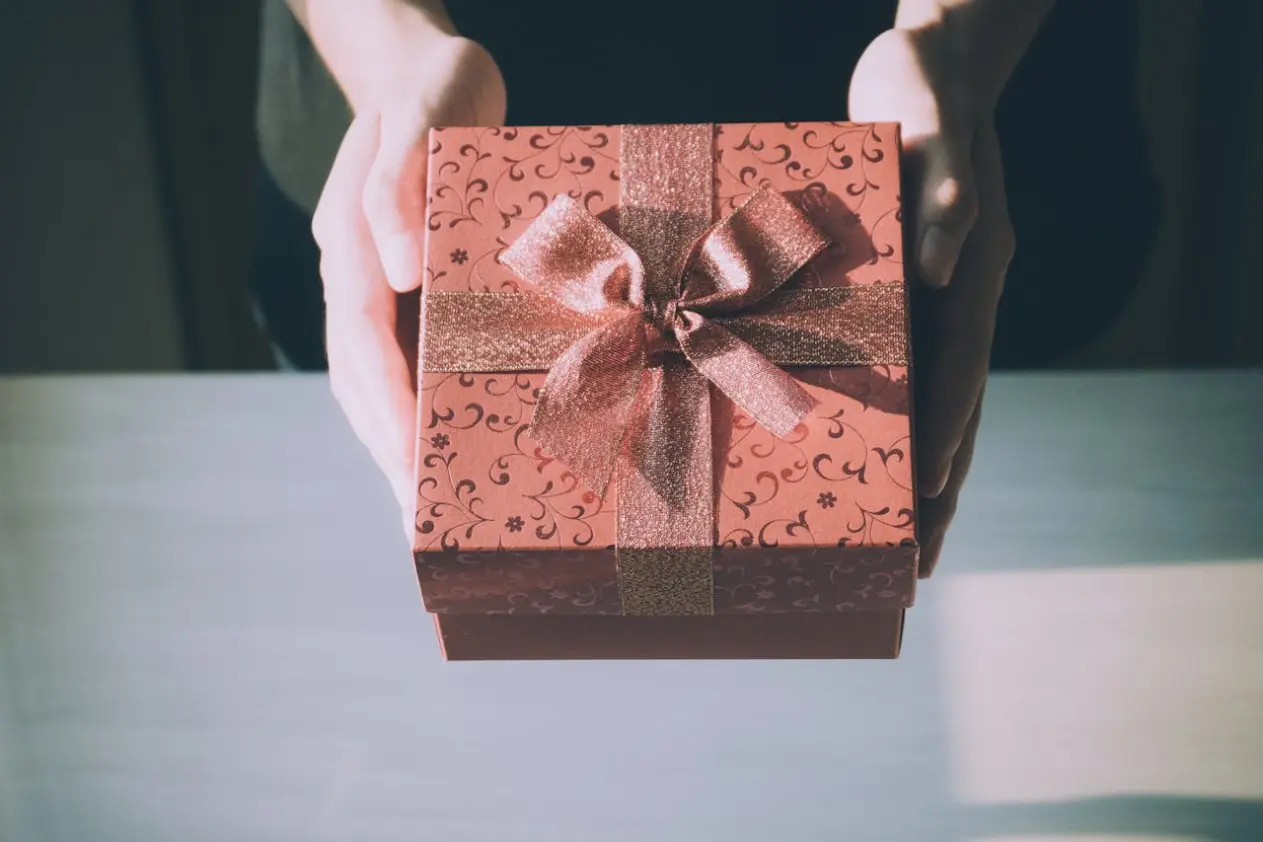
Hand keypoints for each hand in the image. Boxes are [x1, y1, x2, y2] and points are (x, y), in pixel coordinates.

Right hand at [312, 37, 505, 540]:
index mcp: (353, 244)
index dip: (387, 411)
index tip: (409, 469)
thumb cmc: (433, 93)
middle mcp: (361, 275)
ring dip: (400, 445)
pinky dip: (425, 408)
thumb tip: (400, 269)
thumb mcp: (423, 117)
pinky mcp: (413, 290)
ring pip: (380, 379)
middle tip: (421, 523)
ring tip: (428, 510)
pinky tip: (454, 443)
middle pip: (362, 379)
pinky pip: (412, 358)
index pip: (363, 342)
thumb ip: (396, 185)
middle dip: (390, 453)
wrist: (428, 77)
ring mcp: (382, 287)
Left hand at [848, 27, 1015, 576]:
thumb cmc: (925, 84)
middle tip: (916, 567)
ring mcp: (935, 303)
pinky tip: (862, 464)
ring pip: (930, 405)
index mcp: (970, 271)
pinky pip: (899, 372)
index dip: (948, 436)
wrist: (927, 65)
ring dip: (917, 478)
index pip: (963, 370)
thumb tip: (949, 267)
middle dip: (937, 491)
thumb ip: (946, 189)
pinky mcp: (903, 296)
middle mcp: (958, 299)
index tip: (932, 501)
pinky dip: (888, 425)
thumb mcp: (931, 121)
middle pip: (954, 409)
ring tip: (898, 547)